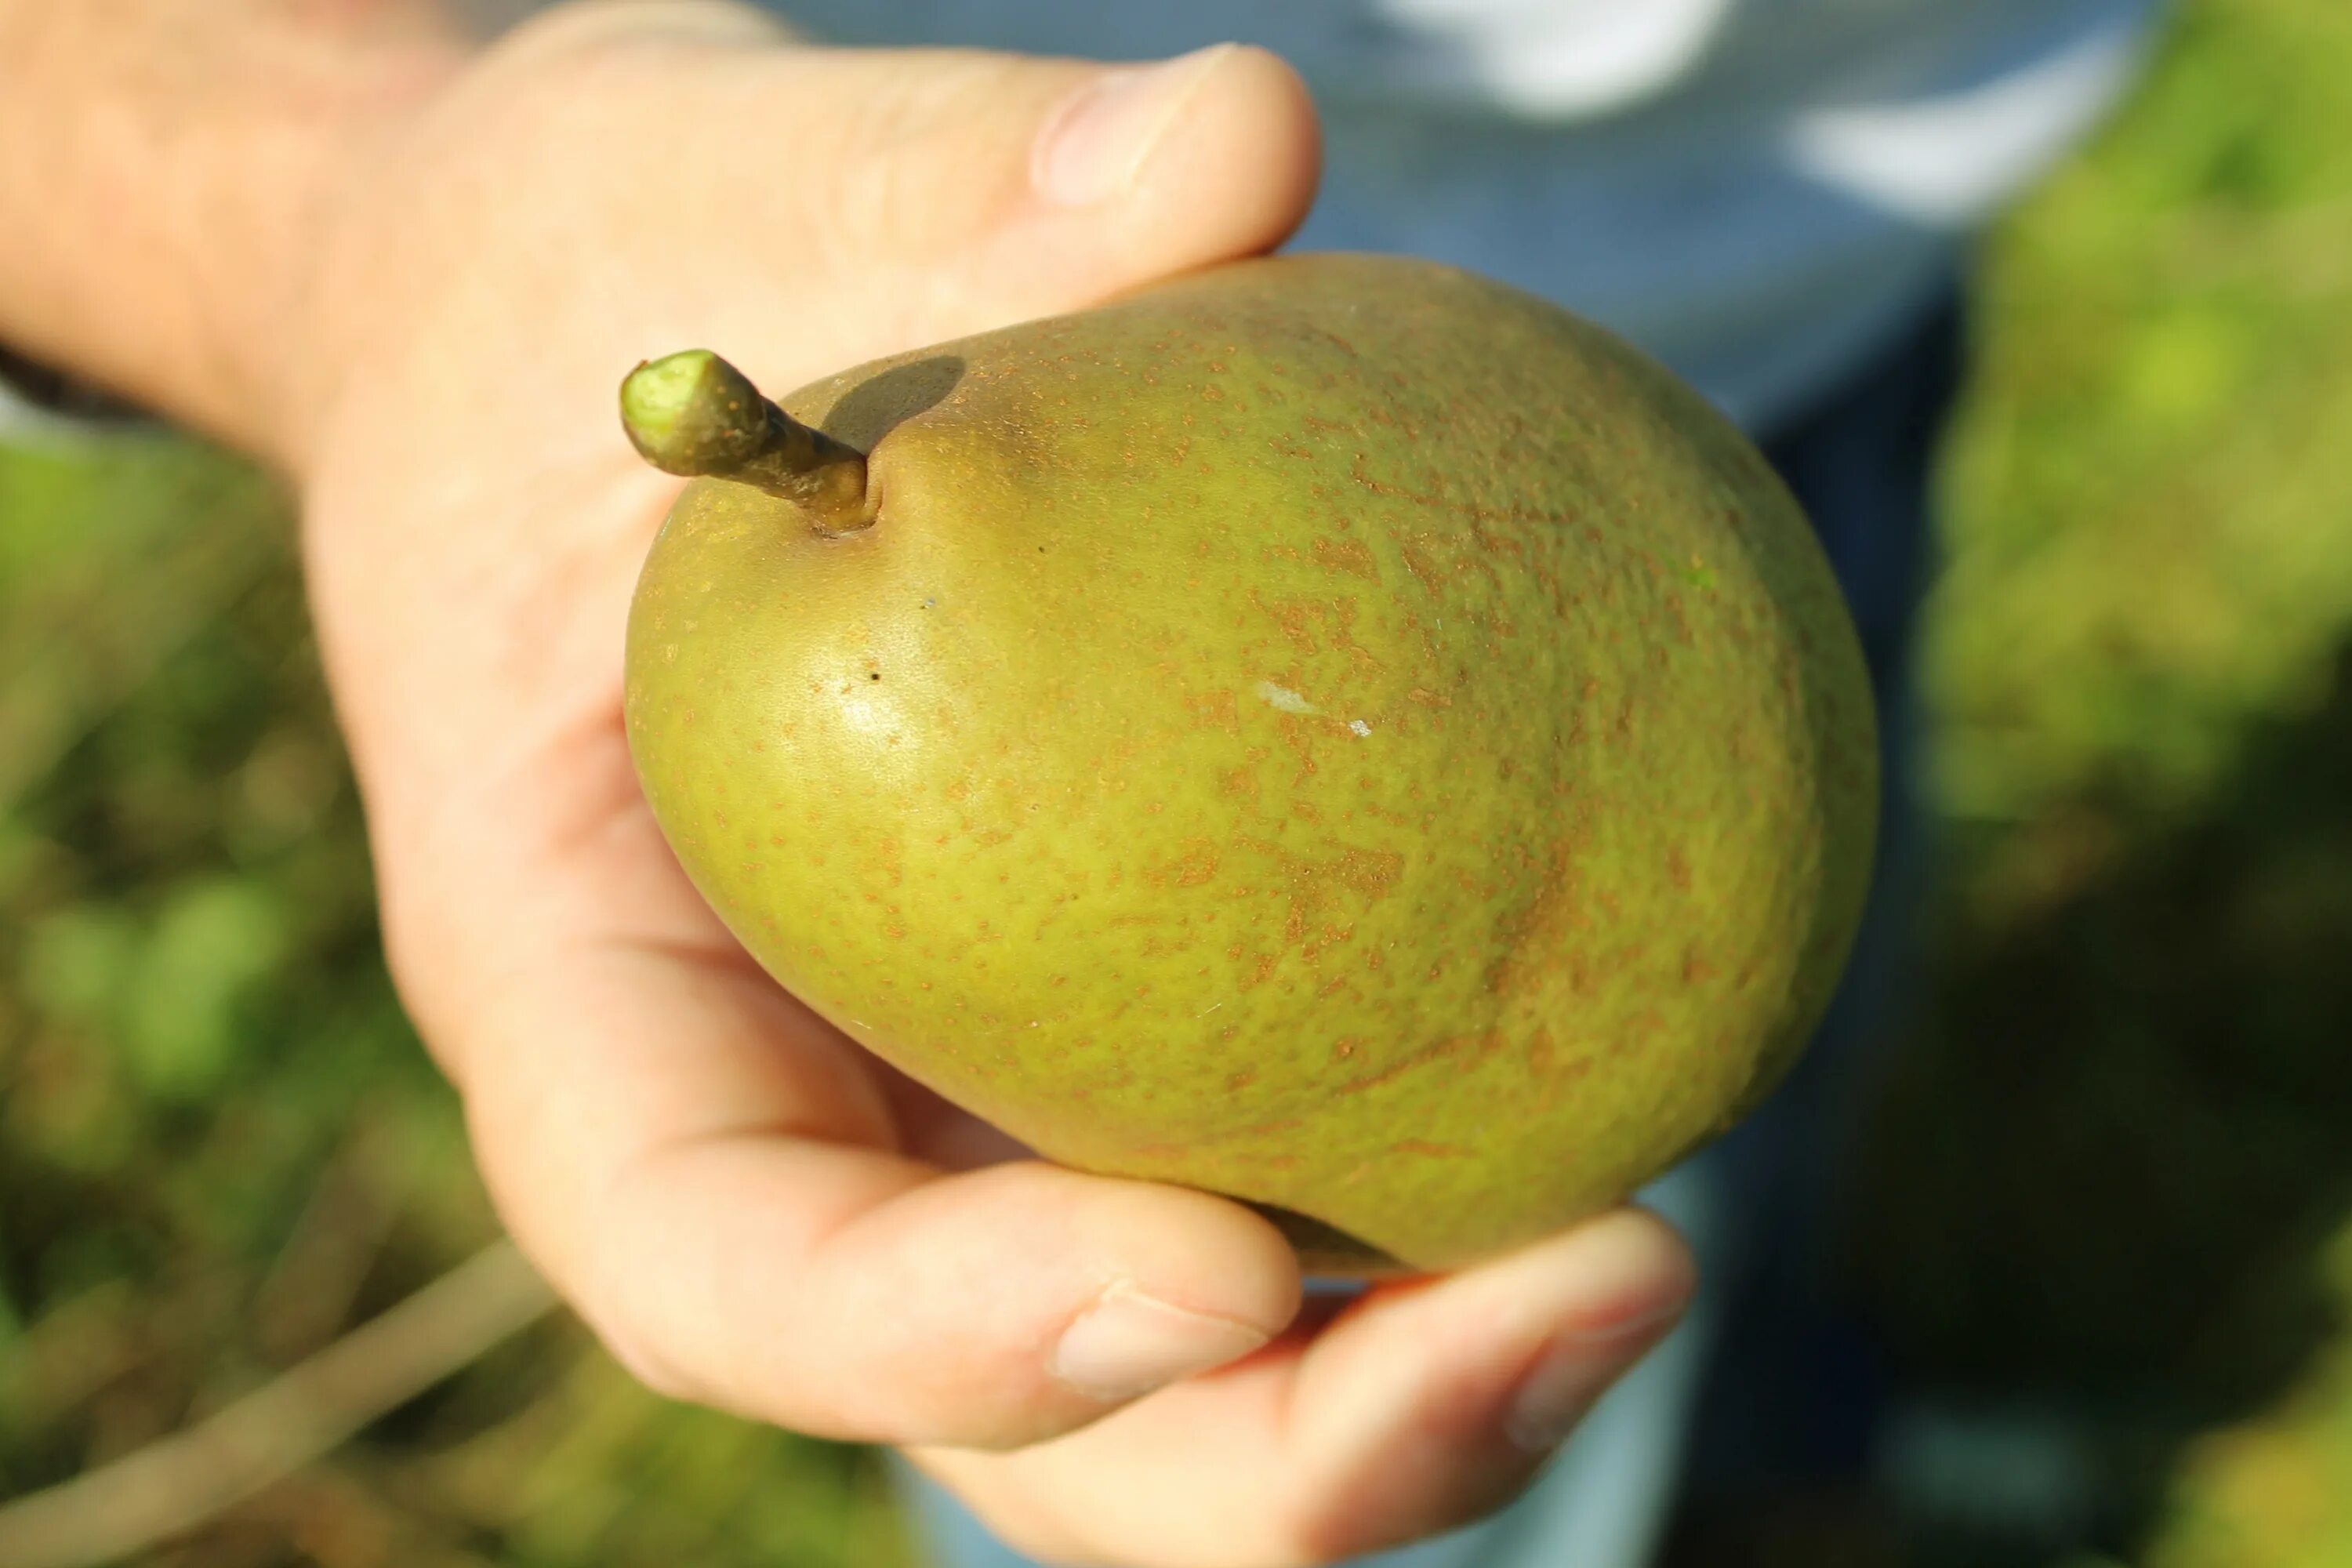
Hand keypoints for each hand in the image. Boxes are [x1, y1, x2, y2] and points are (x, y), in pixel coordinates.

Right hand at [278, 5, 1696, 1562]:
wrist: (610, 320)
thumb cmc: (603, 265)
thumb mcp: (707, 183)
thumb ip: (935, 185)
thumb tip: (1244, 145)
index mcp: (591, 984)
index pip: (718, 1259)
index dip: (941, 1337)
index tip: (1213, 1276)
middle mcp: (784, 1094)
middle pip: (1011, 1407)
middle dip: (1287, 1446)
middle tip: (1596, 1292)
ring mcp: (954, 1075)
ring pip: (1179, 1360)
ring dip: (1419, 1366)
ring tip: (1640, 1251)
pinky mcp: (1102, 1003)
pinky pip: (1272, 1136)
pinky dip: (1442, 1161)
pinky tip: (1635, 1045)